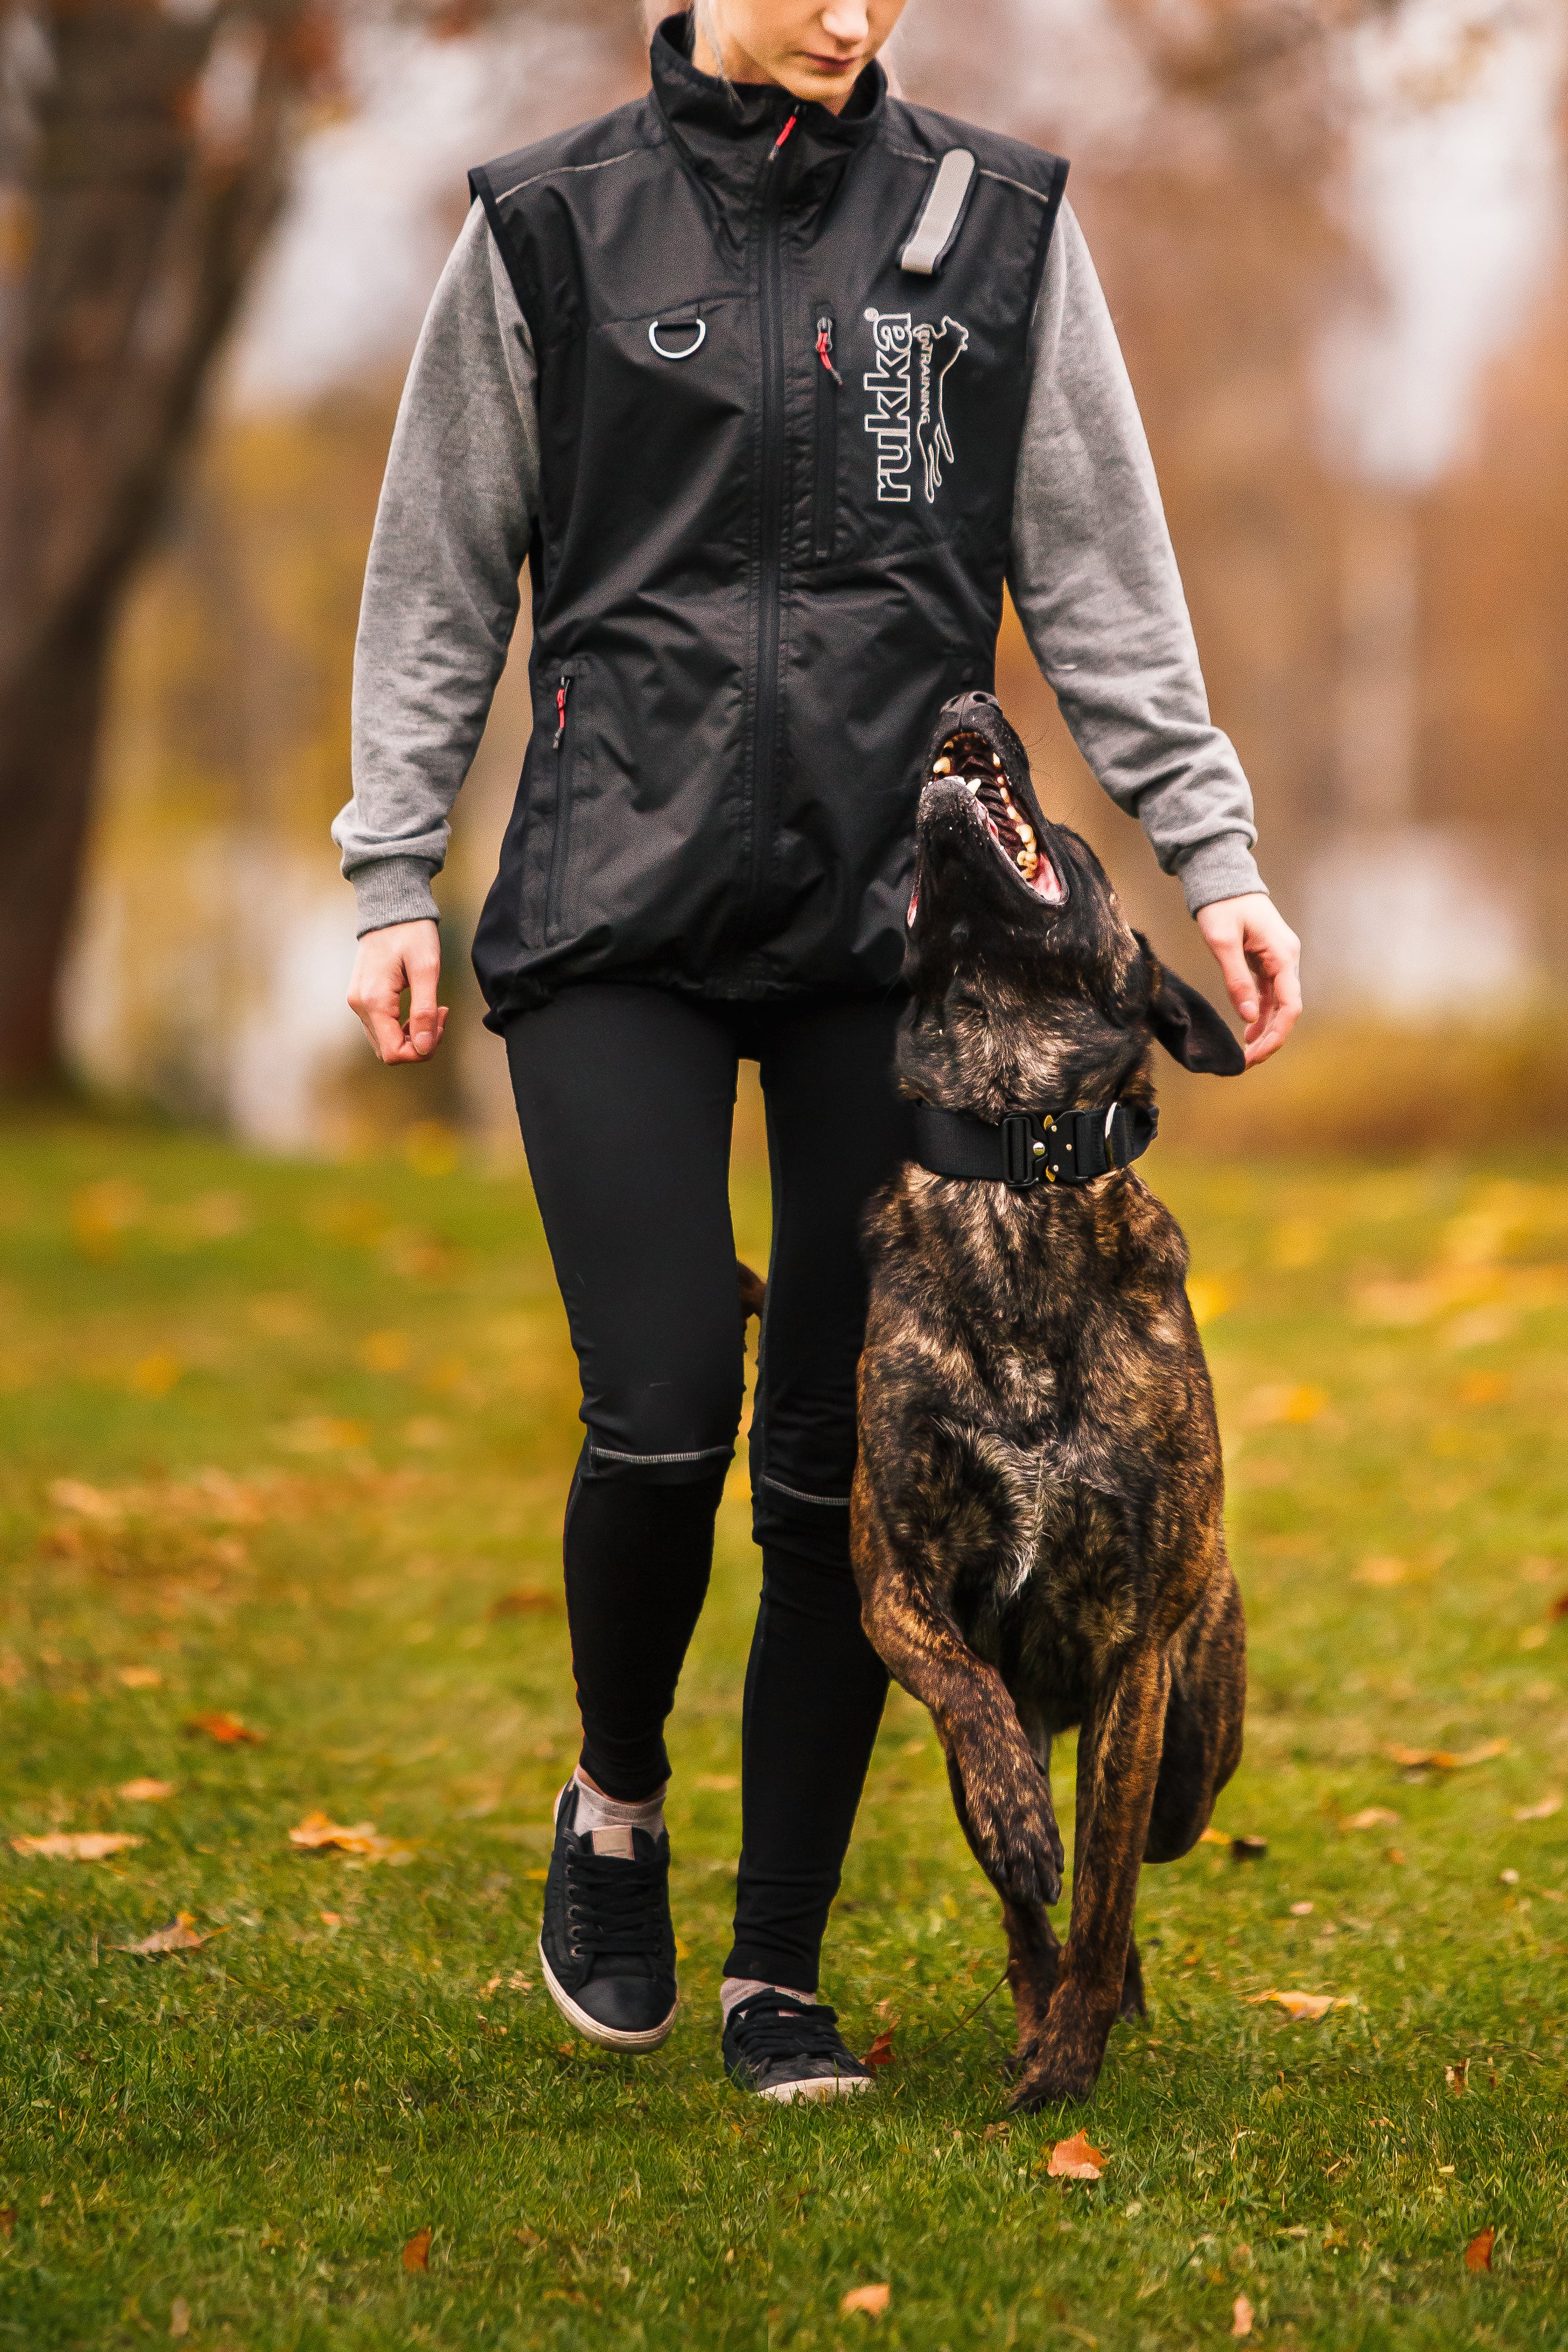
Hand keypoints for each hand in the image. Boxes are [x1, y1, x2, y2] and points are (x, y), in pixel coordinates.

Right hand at [346, 919, 447, 1063]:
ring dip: (413, 1035)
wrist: (391, 909)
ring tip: (434, 1010)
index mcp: (374, 1001)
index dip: (422, 1050)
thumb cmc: (411, 933)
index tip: (440, 1023)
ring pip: (386, 1041)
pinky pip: (382, 1027)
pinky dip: (403, 1026)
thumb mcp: (426, 969)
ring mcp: (358, 1002)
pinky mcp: (362, 998)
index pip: (394, 1053)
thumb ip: (425, 1011)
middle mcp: (360, 1006)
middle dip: (419, 1043)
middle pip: (389, 1051)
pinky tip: (420, 1008)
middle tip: (440, 1016)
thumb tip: (424, 1048)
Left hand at [1194, 893, 1300, 1067]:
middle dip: (1271, 1038)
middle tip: (1247, 1061)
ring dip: (1265, 1028)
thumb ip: (1237, 981)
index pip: (1289, 1005)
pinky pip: (1270, 993)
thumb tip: (1249, 1018)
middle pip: (1287, 1009)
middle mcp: (1287, 959)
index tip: (1255, 1054)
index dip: (1276, 1034)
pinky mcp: (1268, 960)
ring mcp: (1279, 960)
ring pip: (1279, 1004)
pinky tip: (1248, 1029)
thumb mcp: (1222, 943)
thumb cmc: (1222, 906)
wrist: (1223, 879)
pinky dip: (1260, 1013)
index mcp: (1283, 955)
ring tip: (1246, 1051)